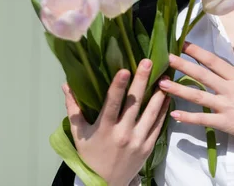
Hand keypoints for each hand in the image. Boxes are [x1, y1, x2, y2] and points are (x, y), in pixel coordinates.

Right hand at [63, 59, 169, 185]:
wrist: (105, 184)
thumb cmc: (90, 155)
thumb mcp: (79, 133)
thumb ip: (73, 108)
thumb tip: (66, 84)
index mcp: (104, 128)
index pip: (112, 103)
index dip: (118, 86)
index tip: (125, 69)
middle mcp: (122, 133)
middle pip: (134, 103)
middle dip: (141, 81)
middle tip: (148, 61)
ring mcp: (138, 140)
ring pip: (151, 113)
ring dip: (158, 93)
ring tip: (165, 75)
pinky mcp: (148, 147)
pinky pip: (158, 125)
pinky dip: (164, 110)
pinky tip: (167, 96)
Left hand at [158, 43, 233, 141]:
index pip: (214, 61)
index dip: (197, 52)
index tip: (183, 44)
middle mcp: (229, 89)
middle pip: (202, 74)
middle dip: (182, 65)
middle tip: (166, 58)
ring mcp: (226, 106)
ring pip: (198, 96)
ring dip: (178, 90)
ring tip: (161, 84)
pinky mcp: (225, 123)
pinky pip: (204, 119)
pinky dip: (189, 118)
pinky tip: (174, 115)